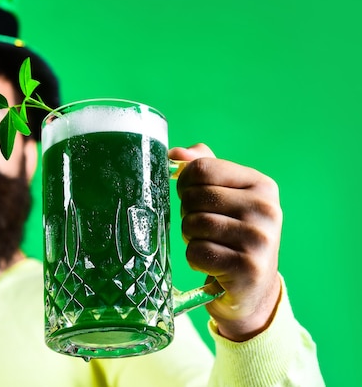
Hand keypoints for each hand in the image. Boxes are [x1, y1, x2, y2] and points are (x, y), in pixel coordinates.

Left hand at [169, 143, 281, 340]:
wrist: (251, 290)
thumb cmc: (230, 235)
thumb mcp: (223, 196)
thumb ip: (202, 167)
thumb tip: (176, 153)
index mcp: (262, 185)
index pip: (202, 168)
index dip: (184, 183)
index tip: (190, 197)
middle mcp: (267, 209)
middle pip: (194, 197)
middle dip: (187, 214)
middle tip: (203, 229)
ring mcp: (260, 240)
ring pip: (193, 224)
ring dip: (190, 238)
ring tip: (209, 245)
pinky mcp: (248, 269)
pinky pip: (197, 253)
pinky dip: (195, 259)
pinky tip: (211, 264)